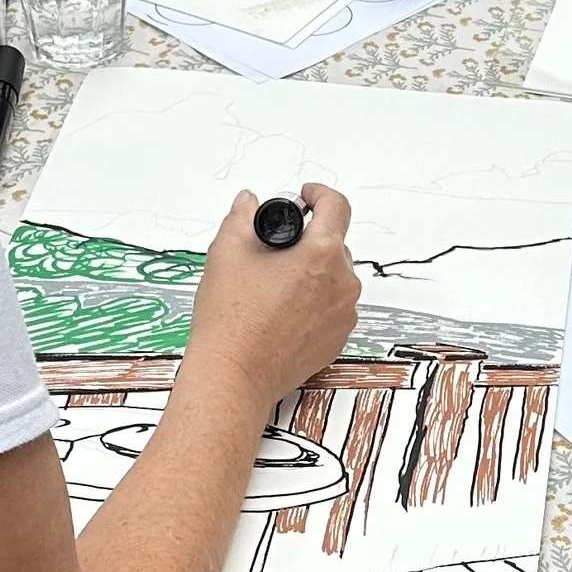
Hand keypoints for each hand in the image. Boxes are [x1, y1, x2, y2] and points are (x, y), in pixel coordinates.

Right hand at [183, 183, 358, 415]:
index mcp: (322, 255)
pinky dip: (314, 302)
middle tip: (277, 250)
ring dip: (312, 273)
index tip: (305, 198)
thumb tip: (248, 204)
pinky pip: (332, 309)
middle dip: (309, 241)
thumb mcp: (227, 252)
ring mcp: (343, 316)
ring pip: (334, 279)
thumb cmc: (231, 320)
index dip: (319, 195)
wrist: (233, 376)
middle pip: (334, 245)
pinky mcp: (337, 340)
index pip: (337, 207)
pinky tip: (282, 311)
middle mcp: (343, 284)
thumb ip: (241, 217)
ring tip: (275, 285)